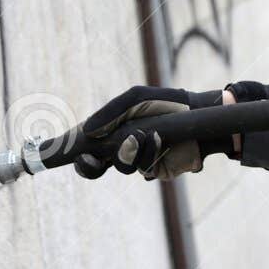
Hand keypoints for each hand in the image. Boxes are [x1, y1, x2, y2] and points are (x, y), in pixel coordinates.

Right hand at [74, 86, 232, 180]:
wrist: (197, 113)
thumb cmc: (165, 103)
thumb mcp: (135, 99)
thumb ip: (111, 112)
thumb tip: (87, 131)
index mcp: (112, 132)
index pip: (87, 148)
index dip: (76, 154)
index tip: (71, 153)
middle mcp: (121, 149)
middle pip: (95, 168)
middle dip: (89, 166)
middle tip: (91, 159)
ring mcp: (138, 161)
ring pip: (121, 166)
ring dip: (128, 151)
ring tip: (143, 134)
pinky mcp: (155, 169)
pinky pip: (142, 169)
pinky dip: (147, 153)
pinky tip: (158, 139)